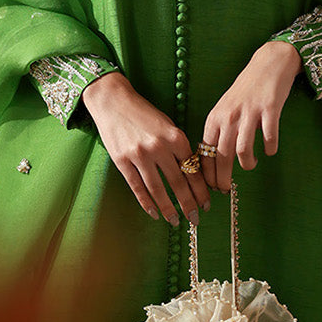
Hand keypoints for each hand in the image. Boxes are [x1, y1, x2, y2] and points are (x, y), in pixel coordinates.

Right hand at [81, 72, 210, 225]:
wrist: (114, 101)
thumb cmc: (144, 113)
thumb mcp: (167, 125)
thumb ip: (179, 147)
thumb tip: (192, 174)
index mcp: (175, 136)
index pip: (192, 169)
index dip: (201, 190)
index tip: (207, 203)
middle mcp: (159, 147)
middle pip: (177, 182)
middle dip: (189, 204)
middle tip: (195, 219)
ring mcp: (139, 155)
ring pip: (157, 189)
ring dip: (168, 208)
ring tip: (175, 221)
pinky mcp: (122, 161)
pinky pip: (137, 187)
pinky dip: (146, 203)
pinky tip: (154, 213)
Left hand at [199, 41, 302, 193]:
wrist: (268, 64)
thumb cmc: (246, 90)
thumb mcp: (226, 108)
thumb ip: (220, 131)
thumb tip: (216, 162)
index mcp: (215, 117)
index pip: (205, 151)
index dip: (207, 173)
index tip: (211, 187)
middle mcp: (229, 116)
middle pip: (221, 155)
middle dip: (222, 178)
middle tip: (226, 189)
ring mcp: (249, 113)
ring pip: (242, 150)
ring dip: (247, 164)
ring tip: (251, 164)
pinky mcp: (269, 110)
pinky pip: (269, 137)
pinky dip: (270, 148)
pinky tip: (269, 149)